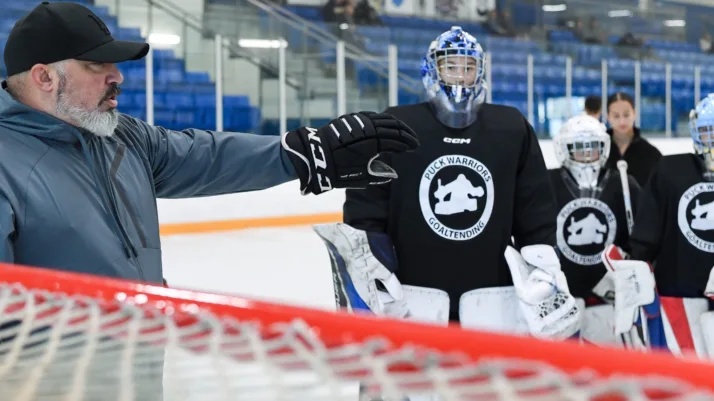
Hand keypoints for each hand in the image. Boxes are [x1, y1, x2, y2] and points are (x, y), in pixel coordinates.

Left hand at [281, 111, 418, 194]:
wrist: (317, 156)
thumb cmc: (339, 171)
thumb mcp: (361, 177)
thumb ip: (379, 173)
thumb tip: (393, 174)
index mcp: (375, 143)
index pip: (397, 141)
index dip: (407, 144)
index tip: (414, 148)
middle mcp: (369, 129)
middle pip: (393, 127)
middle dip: (405, 133)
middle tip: (413, 139)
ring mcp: (360, 122)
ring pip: (383, 119)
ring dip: (395, 124)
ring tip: (402, 131)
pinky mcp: (351, 119)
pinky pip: (371, 117)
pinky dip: (382, 120)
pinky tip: (385, 124)